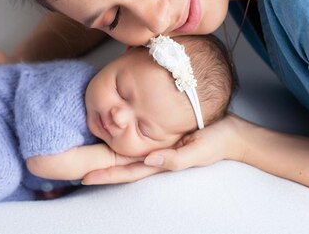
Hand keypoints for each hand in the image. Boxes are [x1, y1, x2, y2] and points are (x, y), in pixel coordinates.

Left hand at [82, 114, 247, 184]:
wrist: (232, 132)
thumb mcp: (196, 151)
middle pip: (122, 165)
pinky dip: (121, 143)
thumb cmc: (216, 142)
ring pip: (127, 154)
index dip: (107, 175)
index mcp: (160, 163)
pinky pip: (137, 141)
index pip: (128, 172)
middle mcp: (155, 157)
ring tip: (86, 156)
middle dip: (100, 168)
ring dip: (107, 157)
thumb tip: (149, 159)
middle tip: (76, 169)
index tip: (85, 177)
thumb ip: (174, 158)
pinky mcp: (161, 137)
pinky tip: (111, 139)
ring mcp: (158, 148)